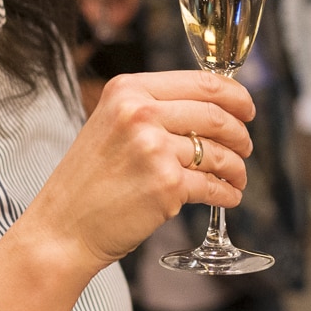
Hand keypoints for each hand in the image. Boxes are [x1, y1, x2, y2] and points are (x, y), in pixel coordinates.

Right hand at [17, 70, 254, 266]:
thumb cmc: (88, 181)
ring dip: (236, 168)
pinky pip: (212, 185)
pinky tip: (228, 195)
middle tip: (245, 148)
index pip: (201, 82)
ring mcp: (154, 149)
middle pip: (216, 115)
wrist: (62, 228)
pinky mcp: (166, 185)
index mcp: (128, 90)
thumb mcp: (110, 124)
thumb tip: (211, 108)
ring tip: (236, 177)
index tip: (247, 110)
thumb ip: (152, 109)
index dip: (235, 96)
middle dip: (240, 134)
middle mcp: (140, 113)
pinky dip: (227, 193)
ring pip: (218, 153)